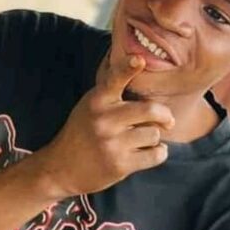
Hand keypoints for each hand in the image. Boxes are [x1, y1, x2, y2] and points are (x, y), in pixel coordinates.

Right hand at [35, 51, 173, 199]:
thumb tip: (147, 82)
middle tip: (167, 121)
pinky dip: (158, 153)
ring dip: (154, 138)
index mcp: (97, 101)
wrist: (61, 169)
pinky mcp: (120, 165)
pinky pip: (156, 155)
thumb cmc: (83, 133)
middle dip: (164, 115)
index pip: (115, 79)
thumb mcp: (90, 106)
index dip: (128, 67)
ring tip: (142, 141)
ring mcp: (111, 143)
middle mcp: (103, 120)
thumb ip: (112, 93)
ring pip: (154, 134)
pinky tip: (148, 153)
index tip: (139, 60)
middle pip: (150, 110)